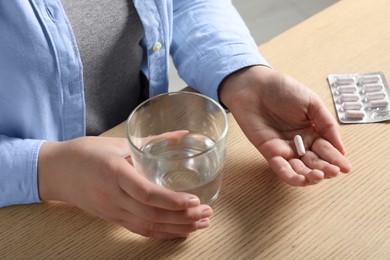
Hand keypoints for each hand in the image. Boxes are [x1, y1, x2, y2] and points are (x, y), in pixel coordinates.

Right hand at [38, 137, 211, 238]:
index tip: (194, 201)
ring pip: (148, 226)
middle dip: (182, 217)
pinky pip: (139, 230)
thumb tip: (182, 135)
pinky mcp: (112, 218)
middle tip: (206, 214)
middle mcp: (113, 196)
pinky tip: (179, 233)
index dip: (171, 200)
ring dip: (176, 228)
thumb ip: (152, 140)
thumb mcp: (117, 142)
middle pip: (151, 214)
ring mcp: (112, 211)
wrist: (56, 171)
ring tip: (200, 226)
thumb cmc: (85, 152)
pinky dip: (161, 233)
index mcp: (114, 172)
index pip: (146, 193)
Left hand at [219, 66, 351, 185]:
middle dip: (326, 169)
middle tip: (334, 171)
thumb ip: (327, 125)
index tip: (346, 167)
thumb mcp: (312, 103)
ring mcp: (284, 149)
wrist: (255, 86)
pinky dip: (291, 176)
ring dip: (310, 176)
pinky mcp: (269, 152)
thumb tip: (341, 149)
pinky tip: (302, 180)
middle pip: (315, 162)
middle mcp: (300, 143)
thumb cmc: (282, 89)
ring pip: (300, 169)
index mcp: (312, 131)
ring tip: (319, 175)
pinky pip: (281, 168)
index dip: (336, 159)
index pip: (327, 149)